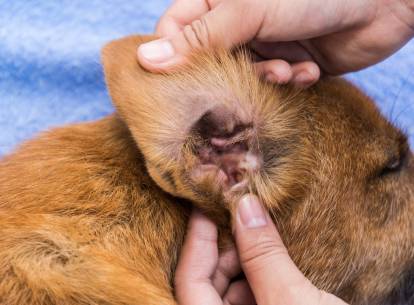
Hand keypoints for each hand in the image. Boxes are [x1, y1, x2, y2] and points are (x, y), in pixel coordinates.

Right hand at [138, 0, 413, 86]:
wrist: (384, 4)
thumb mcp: (251, 10)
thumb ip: (201, 37)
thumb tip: (147, 60)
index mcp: (216, 3)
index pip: (174, 35)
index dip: (175, 62)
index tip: (183, 85)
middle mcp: (235, 26)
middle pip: (207, 65)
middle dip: (230, 77)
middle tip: (254, 74)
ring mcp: (260, 47)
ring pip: (240, 81)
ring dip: (264, 81)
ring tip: (286, 71)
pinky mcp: (285, 66)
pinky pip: (270, 87)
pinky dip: (289, 84)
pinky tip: (308, 72)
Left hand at [175, 195, 348, 304]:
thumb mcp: (294, 302)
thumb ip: (264, 256)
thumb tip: (246, 207)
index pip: (189, 281)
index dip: (196, 239)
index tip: (204, 206)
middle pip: (206, 286)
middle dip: (225, 251)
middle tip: (244, 221)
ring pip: (226, 293)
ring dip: (243, 265)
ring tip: (262, 242)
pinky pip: (246, 301)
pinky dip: (256, 280)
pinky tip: (272, 265)